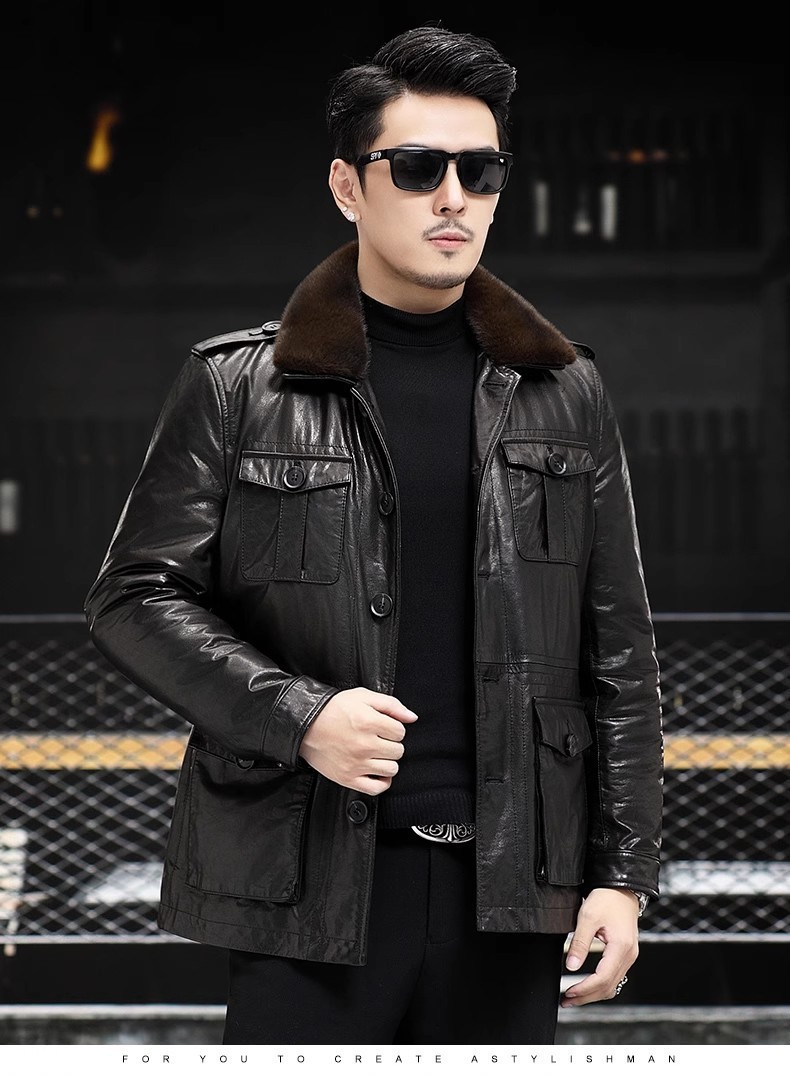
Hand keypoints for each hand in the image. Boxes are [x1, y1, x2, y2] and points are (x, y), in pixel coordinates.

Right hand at [299, 687, 417, 794]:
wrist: (305, 725)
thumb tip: (412, 717)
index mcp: (368, 722)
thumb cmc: (333, 709)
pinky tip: (377, 771)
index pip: (400, 732)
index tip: (384, 727)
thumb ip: (391, 705)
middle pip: (398, 750)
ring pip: (391, 769)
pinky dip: (382, 782)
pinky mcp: (348, 778)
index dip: (394, 728)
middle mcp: (363, 745)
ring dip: (387, 761)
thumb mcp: (362, 696)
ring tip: (376, 753)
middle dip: (391, 743)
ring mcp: (356, 764)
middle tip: (378, 738)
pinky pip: (376, 788)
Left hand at [560, 888, 639, 1006]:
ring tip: (573, 997)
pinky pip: (614, 976)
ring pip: (612, 985)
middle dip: (586, 997)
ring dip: (593, 994)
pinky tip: (587, 986)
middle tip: (566, 1001)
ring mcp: (629, 956)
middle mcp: (629, 956)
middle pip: (608, 987)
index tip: (568, 992)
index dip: (584, 989)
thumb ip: (579, 943)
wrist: (621, 889)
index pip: (602, 978)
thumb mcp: (588, 917)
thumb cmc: (606, 898)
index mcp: (621, 948)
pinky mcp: (625, 954)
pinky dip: (600, 985)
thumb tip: (570, 966)